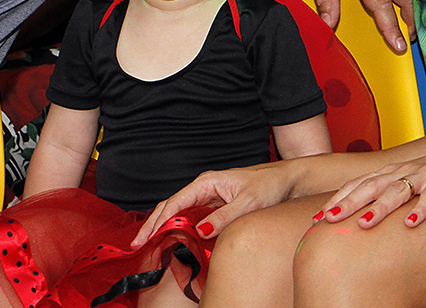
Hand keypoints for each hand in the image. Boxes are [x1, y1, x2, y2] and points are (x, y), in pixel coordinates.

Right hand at [131, 161, 294, 246]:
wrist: (287, 181)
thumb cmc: (269, 185)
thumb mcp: (247, 203)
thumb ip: (223, 217)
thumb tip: (199, 231)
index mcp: (207, 182)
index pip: (175, 203)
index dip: (157, 220)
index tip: (145, 237)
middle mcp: (204, 188)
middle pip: (171, 207)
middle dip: (152, 225)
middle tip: (137, 244)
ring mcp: (209, 198)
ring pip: (179, 213)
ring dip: (163, 227)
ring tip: (148, 244)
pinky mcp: (215, 207)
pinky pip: (192, 218)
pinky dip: (179, 229)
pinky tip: (173, 240)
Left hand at [316, 138, 425, 228]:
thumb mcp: (405, 182)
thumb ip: (384, 195)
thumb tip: (357, 215)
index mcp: (389, 173)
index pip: (357, 185)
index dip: (338, 200)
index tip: (319, 217)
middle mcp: (401, 172)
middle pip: (370, 187)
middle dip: (348, 203)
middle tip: (330, 220)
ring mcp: (423, 175)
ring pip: (397, 191)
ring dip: (380, 207)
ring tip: (365, 223)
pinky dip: (421, 208)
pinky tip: (412, 223)